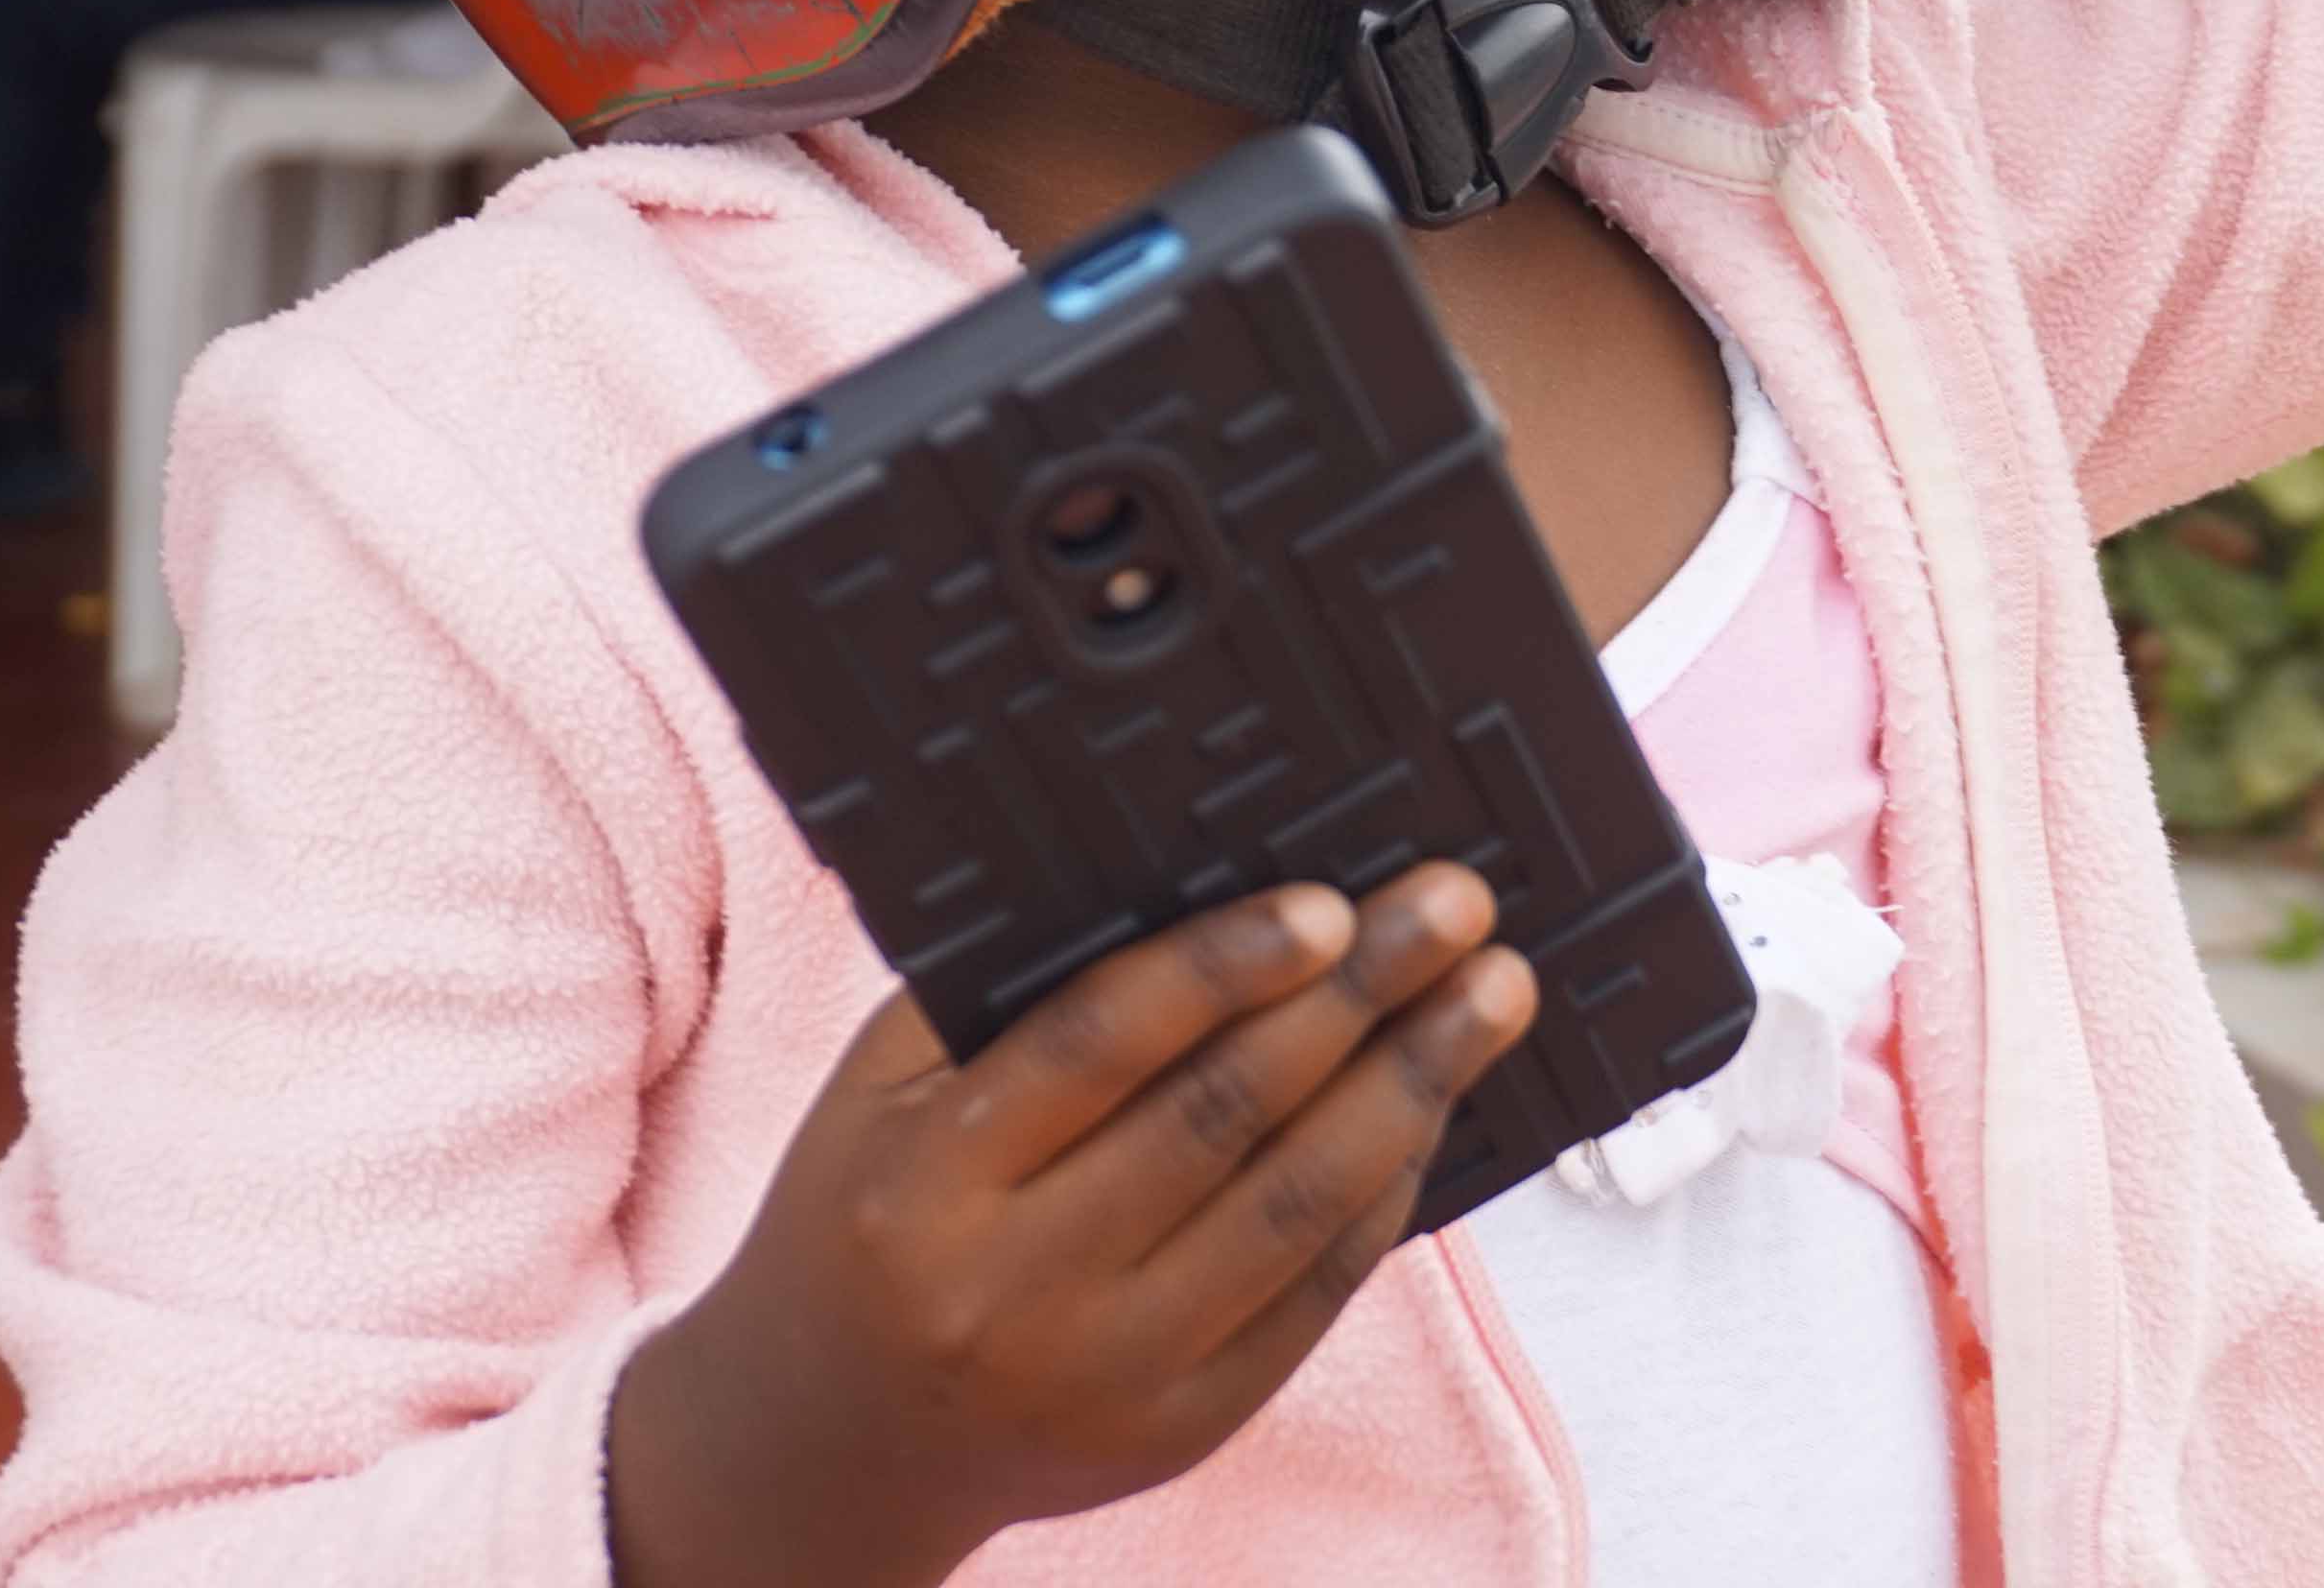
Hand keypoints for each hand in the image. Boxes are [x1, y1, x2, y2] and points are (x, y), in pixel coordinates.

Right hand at [605, 867, 1532, 1587]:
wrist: (831, 1446)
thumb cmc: (866, 1218)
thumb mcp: (879, 1097)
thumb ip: (1007, 998)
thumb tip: (1192, 879)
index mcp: (923, 1180)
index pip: (1096, 1049)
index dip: (1221, 968)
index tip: (1329, 903)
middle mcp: (1013, 1290)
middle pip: (1219, 1123)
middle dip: (1362, 1004)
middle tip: (1458, 910)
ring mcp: (1106, 1376)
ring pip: (1291, 1214)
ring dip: (1412, 1091)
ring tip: (1491, 996)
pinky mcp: (1179, 1432)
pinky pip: (1311, 1299)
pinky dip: (1384, 1196)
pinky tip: (1432, 1109)